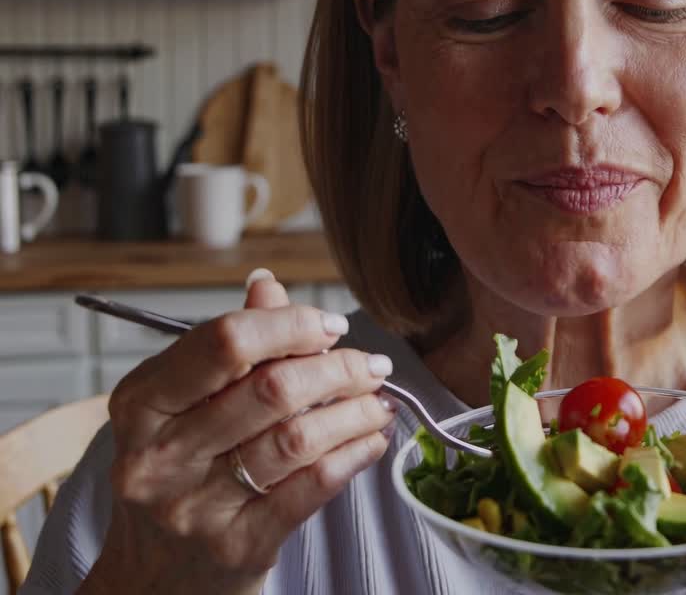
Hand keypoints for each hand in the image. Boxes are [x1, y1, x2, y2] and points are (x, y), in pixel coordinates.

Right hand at [81, 270, 395, 594]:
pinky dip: (354, 454)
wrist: (154, 581)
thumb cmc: (177, 478)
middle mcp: (161, 456)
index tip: (331, 325)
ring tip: (379, 401)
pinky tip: (371, 440)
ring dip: (355, 411)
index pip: (225, 343)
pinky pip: (313, 487)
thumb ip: (227, 348)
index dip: (290, 325)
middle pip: (271, 389)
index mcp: (142, 405)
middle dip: (338, 368)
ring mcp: (196, 506)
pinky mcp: (238, 546)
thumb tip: (267, 286)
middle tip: (371, 365)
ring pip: (297, 438)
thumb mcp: (181, 410)